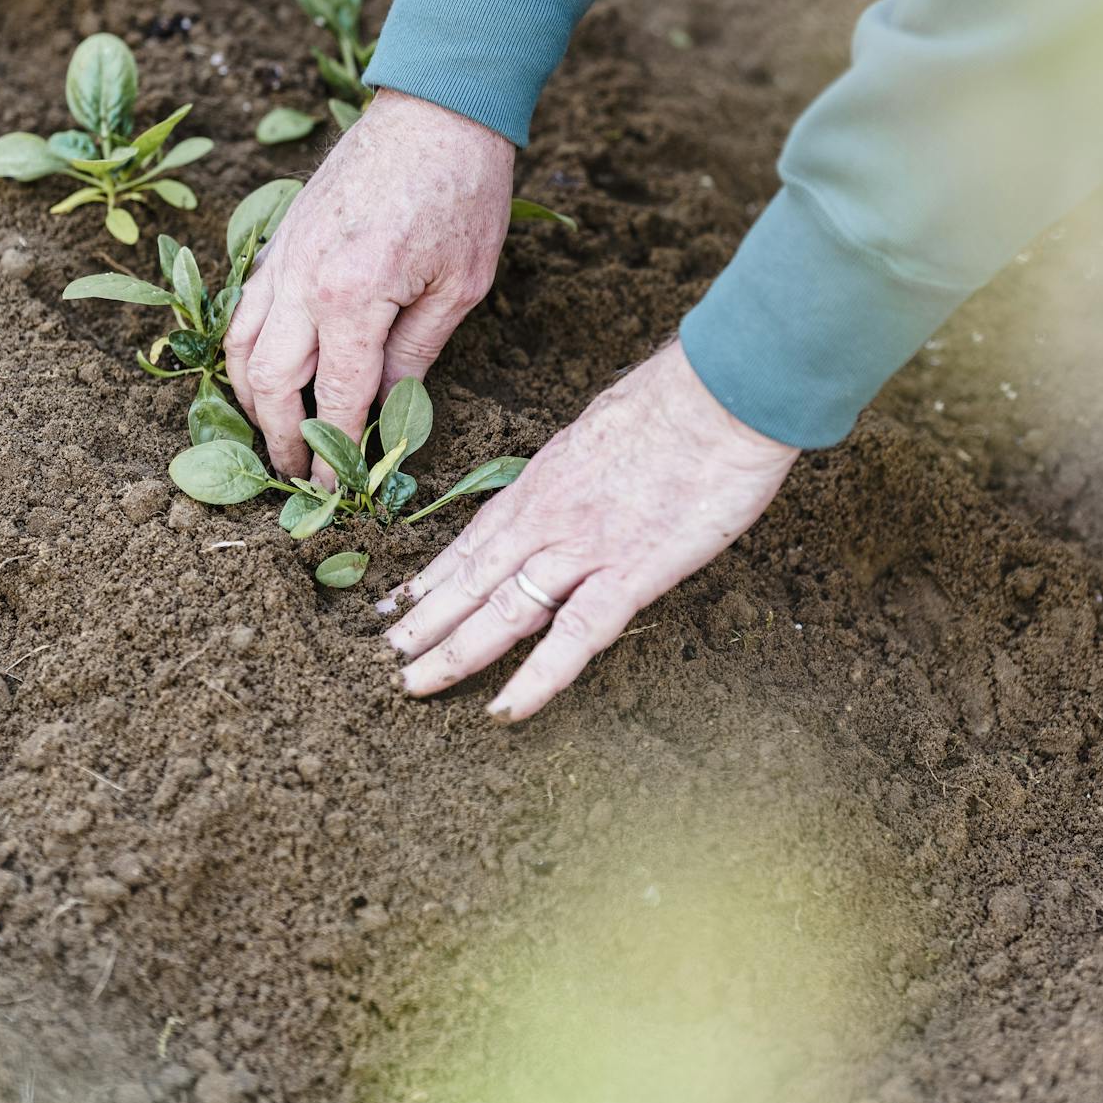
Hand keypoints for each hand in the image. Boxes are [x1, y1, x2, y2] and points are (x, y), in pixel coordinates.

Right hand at [225, 90, 514, 480]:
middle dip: (278, 438)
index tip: (337, 492)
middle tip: (294, 475)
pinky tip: (264, 369)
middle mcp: (303, 281)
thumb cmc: (464, 191)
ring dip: (249, 398)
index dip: (335, 452)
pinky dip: (245, 347)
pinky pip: (245, 306)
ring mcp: (283, 255)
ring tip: (271, 433)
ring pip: (240, 345)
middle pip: (268, 382)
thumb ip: (417, 352)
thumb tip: (388, 408)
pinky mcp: (279, 236)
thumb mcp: (462, 285)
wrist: (437, 108)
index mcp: (354, 298)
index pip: (334, 398)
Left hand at [381, 339, 799, 719]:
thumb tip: (578, 479)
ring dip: (454, 651)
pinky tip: (504, 709)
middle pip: (472, 578)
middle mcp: (549, 516)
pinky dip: (536, 677)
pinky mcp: (631, 572)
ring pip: (503, 609)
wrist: (722, 392)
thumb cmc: (678, 401)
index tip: (397, 602)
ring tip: (411, 684)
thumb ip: (582, 466)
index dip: (434, 575)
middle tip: (381, 656)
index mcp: (544, 480)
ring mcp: (584, 547)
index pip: (474, 539)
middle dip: (423, 620)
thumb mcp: (605, 428)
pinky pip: (575, 636)